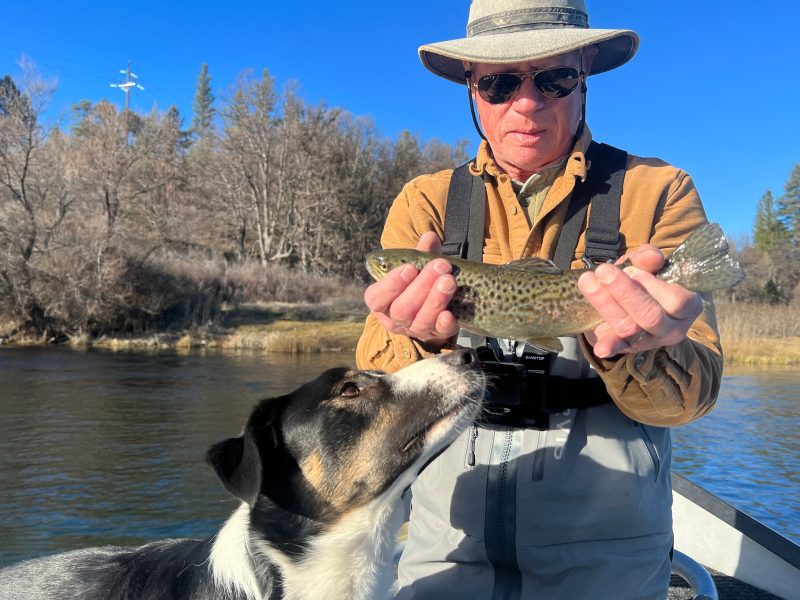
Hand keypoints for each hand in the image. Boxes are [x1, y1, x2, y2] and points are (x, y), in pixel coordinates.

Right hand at [363, 232, 459, 349]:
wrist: (430, 305)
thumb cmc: (416, 281)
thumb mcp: (416, 266)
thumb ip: (420, 253)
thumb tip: (430, 237)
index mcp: (381, 301)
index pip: (377, 298)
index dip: (391, 285)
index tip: (409, 268)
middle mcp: (395, 319)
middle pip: (402, 309)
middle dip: (421, 286)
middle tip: (440, 266)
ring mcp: (415, 329)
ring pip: (421, 321)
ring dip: (435, 300)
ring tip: (449, 281)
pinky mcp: (437, 335)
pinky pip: (440, 333)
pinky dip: (445, 324)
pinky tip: (450, 313)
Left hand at [577, 245, 703, 358]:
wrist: (629, 301)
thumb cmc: (644, 280)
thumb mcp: (647, 264)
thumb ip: (648, 258)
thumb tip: (651, 257)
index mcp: (687, 307)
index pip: (676, 301)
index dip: (653, 285)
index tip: (632, 270)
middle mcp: (672, 329)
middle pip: (650, 316)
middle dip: (625, 292)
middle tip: (603, 271)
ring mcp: (650, 341)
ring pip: (630, 328)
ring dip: (606, 305)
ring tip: (588, 282)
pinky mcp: (628, 348)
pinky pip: (619, 347)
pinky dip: (609, 346)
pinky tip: (601, 347)